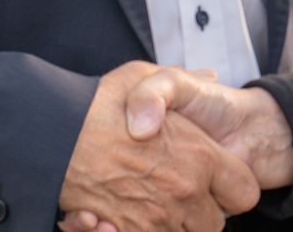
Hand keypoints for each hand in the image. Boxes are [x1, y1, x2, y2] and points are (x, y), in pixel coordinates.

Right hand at [55, 62, 258, 231]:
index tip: (217, 180)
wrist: (49, 133)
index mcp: (199, 156)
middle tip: (182, 195)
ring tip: (154, 204)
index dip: (232, 188)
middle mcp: (182, 192)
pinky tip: (120, 217)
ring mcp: (154, 218)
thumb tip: (209, 75)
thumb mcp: (147, 76)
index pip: (244, 192)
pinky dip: (139, 231)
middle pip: (213, 225)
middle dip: (203, 213)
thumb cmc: (98, 104)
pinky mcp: (125, 231)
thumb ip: (184, 78)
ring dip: (173, 225)